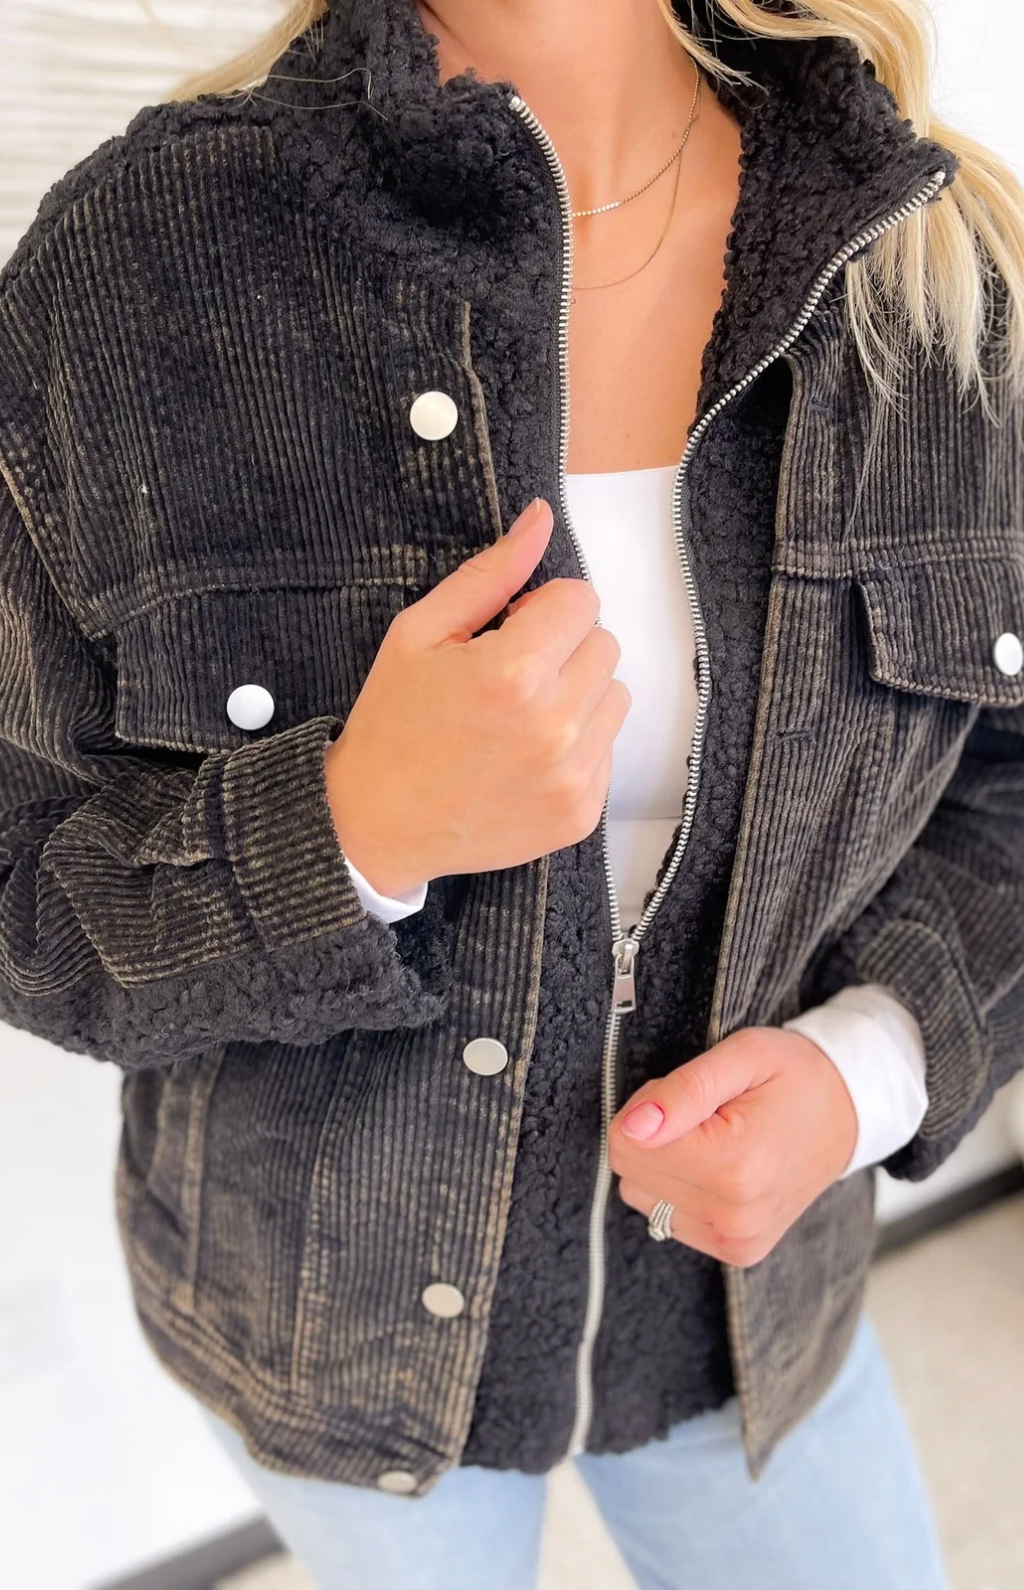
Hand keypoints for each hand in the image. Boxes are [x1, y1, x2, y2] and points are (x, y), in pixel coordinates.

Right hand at [323, 497, 630, 896]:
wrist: (375, 824)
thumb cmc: (392, 725)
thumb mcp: (420, 633)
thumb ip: (491, 575)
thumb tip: (540, 519)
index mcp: (514, 672)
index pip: (582, 600)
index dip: (543, 607)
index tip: (509, 631)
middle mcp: (554, 725)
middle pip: (603, 646)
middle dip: (563, 649)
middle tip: (509, 677)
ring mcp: (571, 775)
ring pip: (614, 697)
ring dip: (576, 696)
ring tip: (520, 718)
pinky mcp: (580, 812)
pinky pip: (608, 751)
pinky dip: (575, 747)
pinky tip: (524, 757)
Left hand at [608, 1027, 859, 1267]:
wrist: (850, 1114)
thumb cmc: (795, 1075)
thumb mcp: (743, 1055)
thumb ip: (683, 1090)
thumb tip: (631, 1128)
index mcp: (734, 1165)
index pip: (625, 1143)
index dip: (647, 1107)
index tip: (687, 1094)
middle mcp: (734, 1216)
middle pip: (630, 1172)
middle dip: (653, 1135)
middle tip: (704, 1113)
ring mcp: (736, 1240)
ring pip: (642, 1196)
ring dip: (665, 1163)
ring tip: (713, 1137)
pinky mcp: (737, 1251)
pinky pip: (666, 1217)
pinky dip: (679, 1189)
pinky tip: (718, 1166)